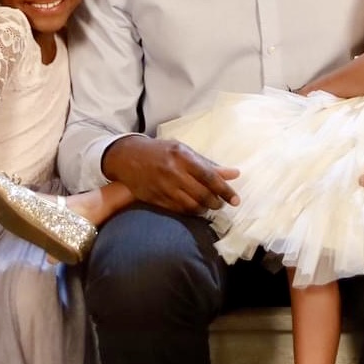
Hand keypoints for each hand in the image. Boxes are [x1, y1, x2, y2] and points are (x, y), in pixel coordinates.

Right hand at [103, 134, 240, 214]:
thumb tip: (234, 173)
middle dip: (217, 202)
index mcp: (183, 157)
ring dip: (204, 209)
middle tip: (222, 203)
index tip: (235, 200)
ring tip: (209, 206)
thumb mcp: (184, 151)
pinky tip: (196, 209)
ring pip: (191, 206)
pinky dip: (191, 212)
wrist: (128, 157)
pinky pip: (179, 210)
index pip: (210, 177)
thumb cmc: (160, 151)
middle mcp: (174, 173)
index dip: (225, 190)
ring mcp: (164, 188)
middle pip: (202, 194)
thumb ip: (208, 164)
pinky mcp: (156, 199)